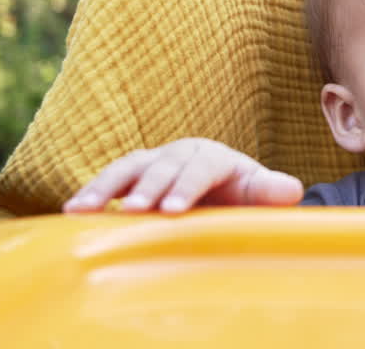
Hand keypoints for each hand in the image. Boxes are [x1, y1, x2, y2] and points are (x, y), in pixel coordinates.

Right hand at [62, 138, 304, 213]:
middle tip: (134, 211)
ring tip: (83, 209)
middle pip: (161, 167)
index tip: (173, 211)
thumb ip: (270, 192)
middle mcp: (179, 152)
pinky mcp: (131, 174)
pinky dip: (90, 192)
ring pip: (127, 168)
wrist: (216, 186)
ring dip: (105, 188)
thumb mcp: (257, 192)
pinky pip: (109, 180)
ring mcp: (152, 161)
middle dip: (146, 189)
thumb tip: (294, 189)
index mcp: (213, 156)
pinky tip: (71, 211)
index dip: (185, 188)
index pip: (199, 169)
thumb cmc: (238, 194)